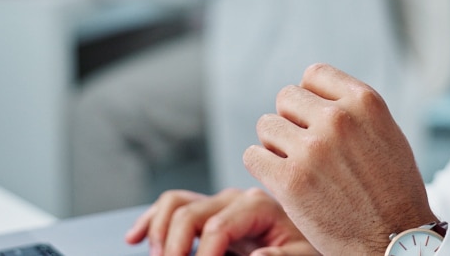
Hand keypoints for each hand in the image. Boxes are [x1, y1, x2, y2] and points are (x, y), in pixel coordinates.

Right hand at [125, 187, 318, 255]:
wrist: (314, 244)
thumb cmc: (311, 250)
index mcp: (258, 206)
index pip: (215, 229)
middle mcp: (235, 199)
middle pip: (188, 214)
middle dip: (172, 247)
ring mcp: (221, 203)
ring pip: (175, 203)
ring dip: (158, 231)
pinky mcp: (211, 213)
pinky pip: (173, 206)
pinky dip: (152, 220)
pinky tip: (135, 238)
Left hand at [245, 64, 435, 255]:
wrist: (394, 241)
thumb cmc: (393, 190)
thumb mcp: (386, 133)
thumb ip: (353, 109)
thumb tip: (312, 92)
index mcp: (365, 102)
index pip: (314, 74)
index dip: (310, 97)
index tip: (315, 120)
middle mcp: (338, 119)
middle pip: (286, 97)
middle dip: (291, 121)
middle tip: (304, 147)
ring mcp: (312, 149)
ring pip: (266, 126)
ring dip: (275, 145)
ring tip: (296, 165)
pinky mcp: (290, 181)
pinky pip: (253, 156)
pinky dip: (263, 167)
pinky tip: (281, 180)